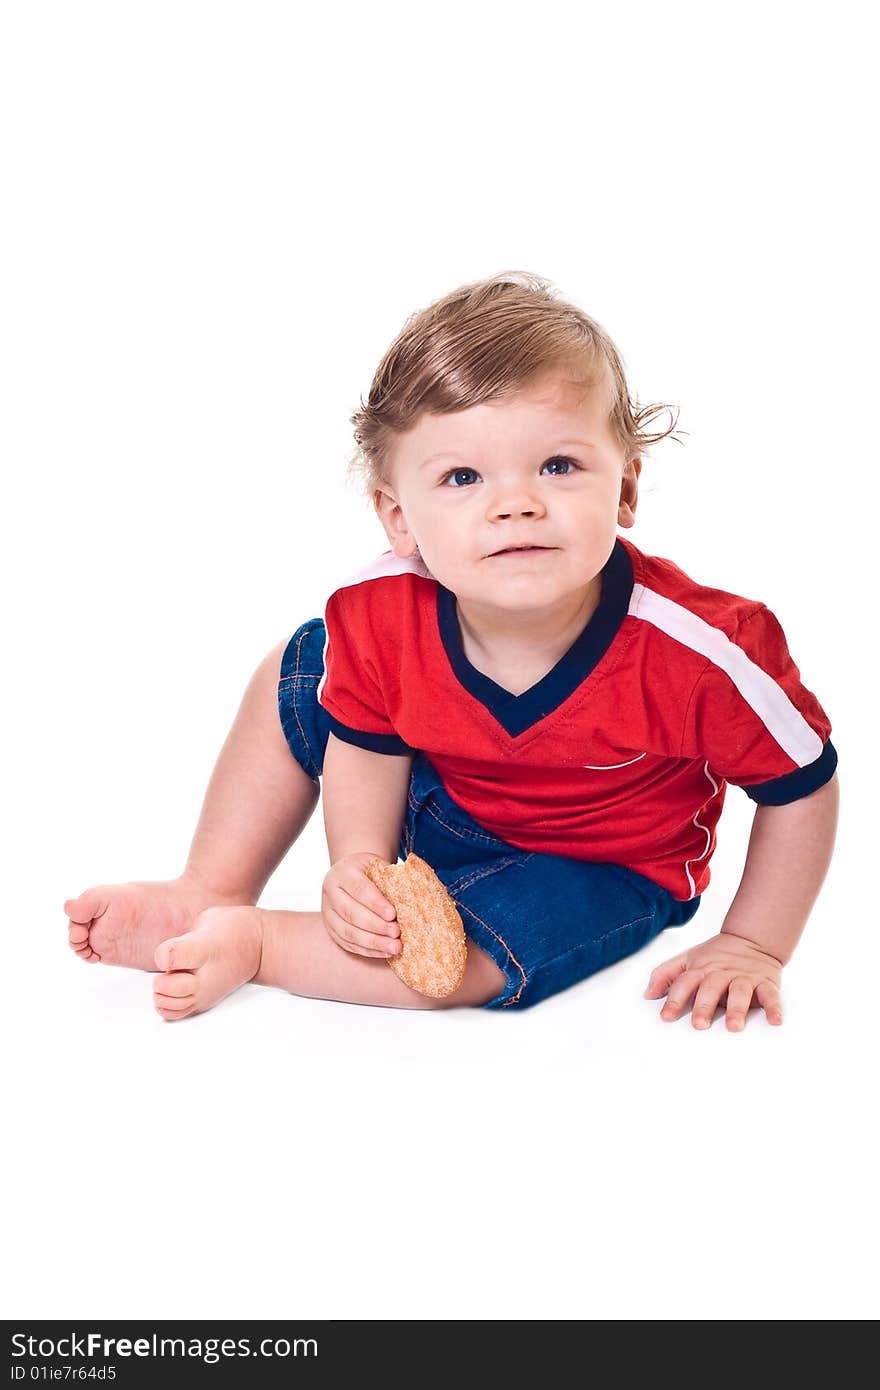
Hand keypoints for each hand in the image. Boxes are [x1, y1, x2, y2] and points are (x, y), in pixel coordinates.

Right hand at [321, 852, 401, 958]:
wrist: (353, 874)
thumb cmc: (371, 870)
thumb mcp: (379, 866)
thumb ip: (391, 879)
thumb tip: (412, 898)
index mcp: (343, 872)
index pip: (358, 889)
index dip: (376, 903)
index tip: (393, 914)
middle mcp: (331, 892)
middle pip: (351, 913)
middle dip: (376, 926)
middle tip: (397, 932)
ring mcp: (328, 913)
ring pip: (348, 932)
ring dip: (373, 942)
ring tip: (395, 947)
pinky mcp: (331, 930)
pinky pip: (348, 944)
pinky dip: (368, 950)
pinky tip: (386, 952)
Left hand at [643, 931, 783, 1030]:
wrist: (752, 939)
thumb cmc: (716, 955)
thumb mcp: (687, 959)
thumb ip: (666, 975)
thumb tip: (647, 994)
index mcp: (702, 969)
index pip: (685, 982)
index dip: (675, 999)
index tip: (666, 1016)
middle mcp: (722, 973)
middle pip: (711, 987)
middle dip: (704, 1005)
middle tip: (699, 1024)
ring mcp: (744, 978)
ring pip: (740, 991)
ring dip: (736, 1008)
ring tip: (733, 1027)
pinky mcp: (766, 982)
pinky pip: (771, 995)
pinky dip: (774, 1008)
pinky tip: (775, 1020)